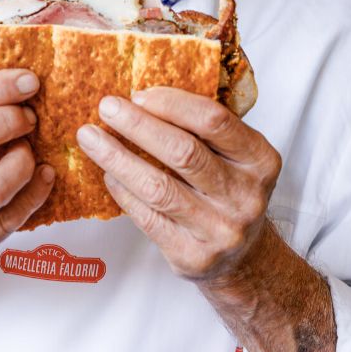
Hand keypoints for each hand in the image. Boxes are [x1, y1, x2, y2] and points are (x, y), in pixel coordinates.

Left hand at [76, 88, 280, 279]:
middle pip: (183, 152)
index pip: (213, 120)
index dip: (171, 102)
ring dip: (117, 158)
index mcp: (260, 159)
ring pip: (158, 187)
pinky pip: (147, 217)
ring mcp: (221, 230)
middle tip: (106, 107)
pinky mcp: (194, 257)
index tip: (138, 93)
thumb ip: (203, 128)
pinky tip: (108, 173)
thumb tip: (140, 96)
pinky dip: (122, 190)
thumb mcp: (236, 156)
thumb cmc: (229, 191)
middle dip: (138, 125)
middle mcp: (245, 196)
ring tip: (90, 137)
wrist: (244, 257)